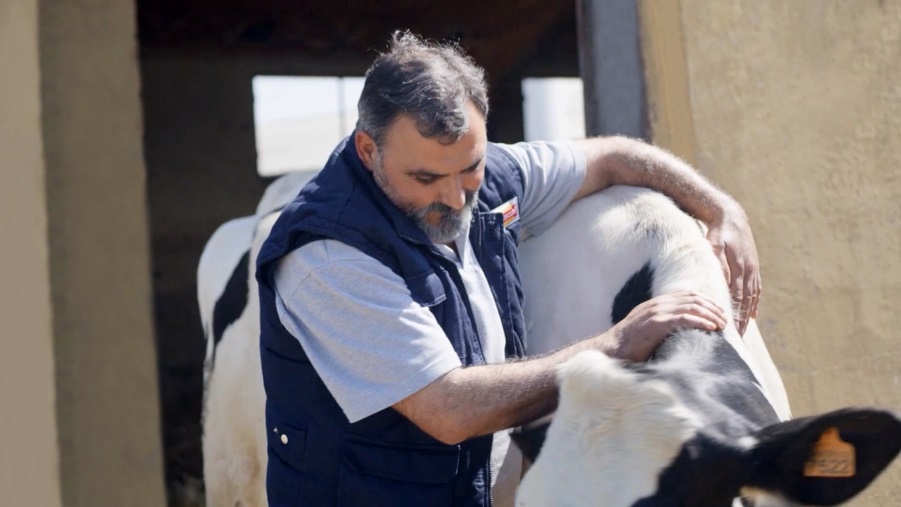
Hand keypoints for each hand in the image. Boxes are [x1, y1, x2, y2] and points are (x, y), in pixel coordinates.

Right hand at [610, 291, 727, 361]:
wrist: (611, 350)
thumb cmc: (629, 347)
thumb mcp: (647, 331)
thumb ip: (662, 326)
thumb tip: (680, 334)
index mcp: (655, 304)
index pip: (686, 294)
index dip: (705, 301)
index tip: (717, 311)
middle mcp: (657, 304)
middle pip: (692, 298)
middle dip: (711, 307)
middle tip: (724, 318)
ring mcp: (656, 312)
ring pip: (691, 306)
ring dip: (710, 314)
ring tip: (721, 324)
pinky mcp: (656, 323)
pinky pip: (684, 318)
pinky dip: (701, 321)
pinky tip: (711, 328)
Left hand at [705, 206, 760, 335]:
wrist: (732, 216)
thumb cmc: (718, 232)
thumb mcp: (714, 245)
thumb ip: (718, 263)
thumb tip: (721, 282)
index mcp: (739, 267)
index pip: (737, 298)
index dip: (735, 315)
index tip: (731, 330)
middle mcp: (749, 271)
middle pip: (746, 302)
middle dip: (742, 321)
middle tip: (737, 339)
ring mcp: (753, 270)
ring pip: (752, 298)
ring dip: (748, 315)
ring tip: (744, 331)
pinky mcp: (753, 267)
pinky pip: (755, 290)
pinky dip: (754, 303)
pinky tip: (752, 315)